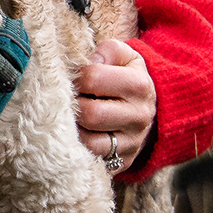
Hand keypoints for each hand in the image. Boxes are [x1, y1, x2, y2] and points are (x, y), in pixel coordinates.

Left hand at [76, 38, 155, 174]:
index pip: (92, 78)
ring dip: (72, 129)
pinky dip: (78, 149)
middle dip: (71, 105)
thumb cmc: (124, 77)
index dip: (74, 77)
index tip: (71, 78)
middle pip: (90, 113)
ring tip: (69, 118)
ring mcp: (132, 143)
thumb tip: (90, 61)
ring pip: (90, 142)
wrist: (146, 108)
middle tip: (66, 100)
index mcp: (139, 85)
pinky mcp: (123, 162)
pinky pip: (92, 160)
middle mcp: (139, 116)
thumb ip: (108, 50)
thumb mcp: (123, 56)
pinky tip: (73, 136)